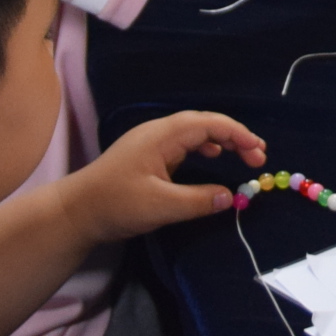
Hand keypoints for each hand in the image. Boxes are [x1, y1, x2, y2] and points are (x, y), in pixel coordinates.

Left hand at [70, 109, 266, 244]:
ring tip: (243, 156)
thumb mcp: (161, 206)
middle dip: (234, 136)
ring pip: (195, 133)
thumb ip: (199, 200)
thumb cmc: (116, 204)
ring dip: (221, 142)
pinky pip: (184, 144)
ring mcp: (152, 143)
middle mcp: (159, 132)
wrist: (76, 211)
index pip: (208, 124)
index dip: (238, 134)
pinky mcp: (148, 156)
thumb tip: (231, 197)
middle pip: (204, 124)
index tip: (259, 152)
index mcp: (162, 135)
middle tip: (258, 157)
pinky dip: (205, 148)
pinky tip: (212, 159)